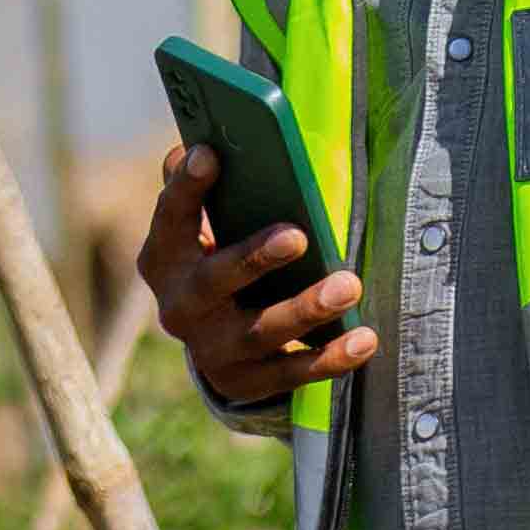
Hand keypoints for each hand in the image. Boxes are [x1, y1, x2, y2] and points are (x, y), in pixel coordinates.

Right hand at [142, 140, 370, 410]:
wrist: (214, 344)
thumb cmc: (219, 261)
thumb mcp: (204, 229)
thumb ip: (204, 192)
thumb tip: (195, 146)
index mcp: (164, 258)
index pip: (170, 218)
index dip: (185, 187)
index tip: (209, 153)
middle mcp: (180, 308)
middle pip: (216, 281)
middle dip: (254, 257)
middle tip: (297, 234)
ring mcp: (211, 350)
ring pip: (260, 330)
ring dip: (306, 308)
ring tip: (348, 285)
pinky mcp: (246, 383)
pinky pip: (293, 373)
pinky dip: (331, 357)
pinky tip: (364, 338)